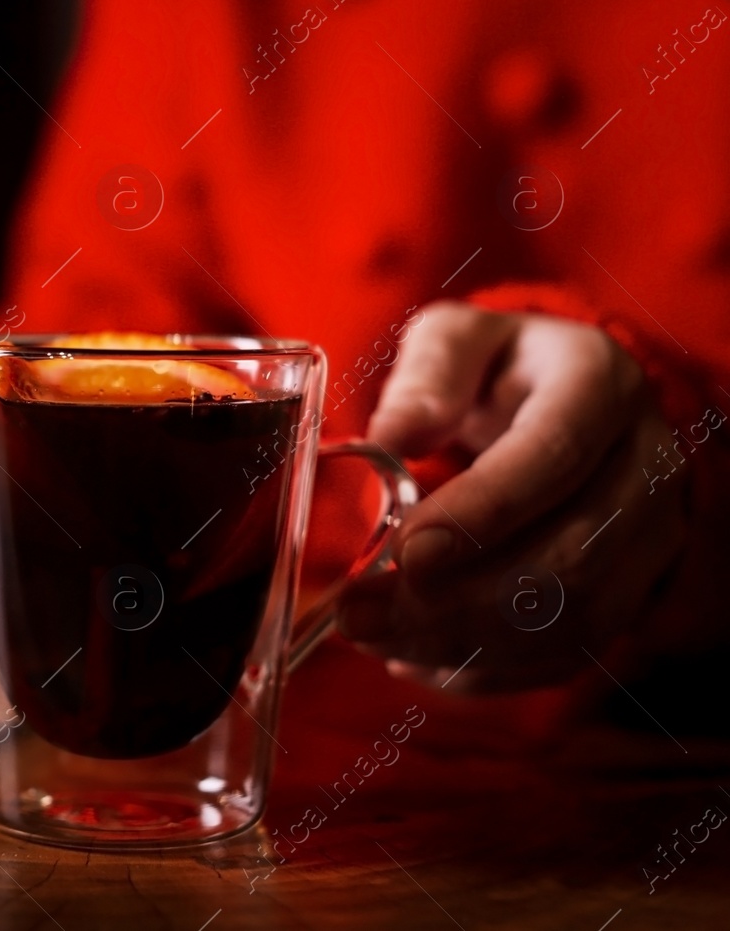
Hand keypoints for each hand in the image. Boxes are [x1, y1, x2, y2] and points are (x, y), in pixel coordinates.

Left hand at [337, 302, 687, 691]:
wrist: (564, 402)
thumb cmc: (500, 370)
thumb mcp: (458, 340)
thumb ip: (428, 378)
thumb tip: (390, 436)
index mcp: (599, 386)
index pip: (554, 457)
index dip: (482, 513)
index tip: (407, 551)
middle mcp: (644, 466)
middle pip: (569, 556)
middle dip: (456, 597)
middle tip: (360, 611)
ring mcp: (647, 539)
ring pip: (571, 617)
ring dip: (462, 640)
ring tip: (372, 635)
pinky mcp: (628, 594)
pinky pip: (567, 653)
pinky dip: (486, 668)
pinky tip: (414, 655)